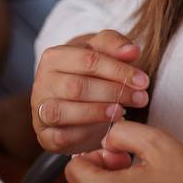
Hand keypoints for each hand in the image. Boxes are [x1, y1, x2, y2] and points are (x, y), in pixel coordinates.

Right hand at [32, 29, 149, 154]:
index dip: (118, 70)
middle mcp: (41, 82)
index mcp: (54, 56)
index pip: (88, 60)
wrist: (72, 96)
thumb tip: (132, 51)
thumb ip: (116, 45)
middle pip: (77, 87)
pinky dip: (83, 136)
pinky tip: (104, 131)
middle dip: (113, 93)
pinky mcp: (44, 135)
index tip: (143, 81)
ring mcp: (39, 109)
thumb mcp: (101, 50)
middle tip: (140, 98)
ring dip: (97, 113)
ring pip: (64, 112)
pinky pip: (60, 137)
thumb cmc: (88, 69)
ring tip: (122, 113)